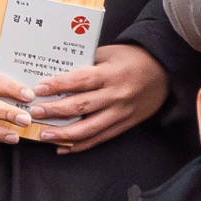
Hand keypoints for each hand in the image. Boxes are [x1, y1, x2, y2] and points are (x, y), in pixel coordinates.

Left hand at [29, 48, 168, 151]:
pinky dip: (82, 145)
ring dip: (65, 134)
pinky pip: (101, 138)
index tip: (39, 88)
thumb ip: (86, 63)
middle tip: (35, 113)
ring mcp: (121, 112)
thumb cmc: (133, 58)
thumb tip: (57, 72)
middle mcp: (116, 95)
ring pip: (90, 128)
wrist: (164, 70)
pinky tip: (64, 147)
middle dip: (55, 111)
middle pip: (82, 106)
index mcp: (110, 74)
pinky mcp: (126, 124)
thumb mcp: (109, 53)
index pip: (80, 80)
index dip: (58, 85)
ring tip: (45, 135)